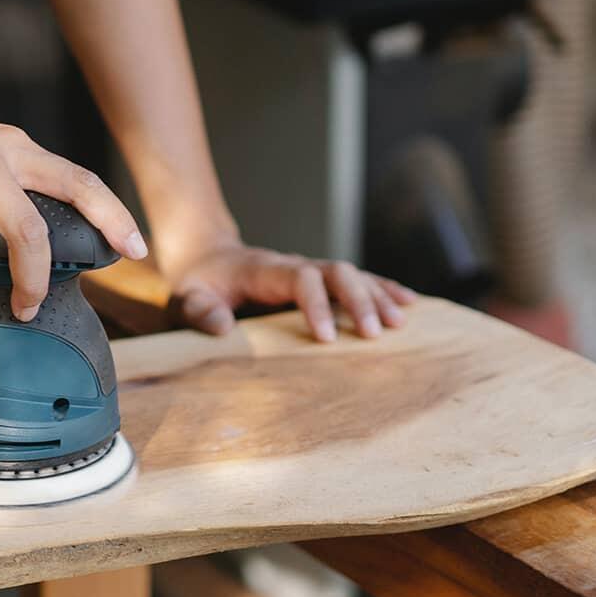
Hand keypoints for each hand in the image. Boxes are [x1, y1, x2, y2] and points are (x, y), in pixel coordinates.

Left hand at [165, 242, 415, 342]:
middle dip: (357, 300)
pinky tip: (408, 304)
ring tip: (398, 324)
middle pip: (336, 271)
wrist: (208, 258)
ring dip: (376, 297)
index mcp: (265, 270)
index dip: (316, 304)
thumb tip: (222, 327)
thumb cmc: (199, 283)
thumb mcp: (187, 297)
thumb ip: (199, 310)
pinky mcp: (320, 280)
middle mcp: (294, 264)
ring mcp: (310, 270)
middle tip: (374, 334)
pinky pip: (357, 280)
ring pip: (352, 274)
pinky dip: (382, 290)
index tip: (325, 338)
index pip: (299, 278)